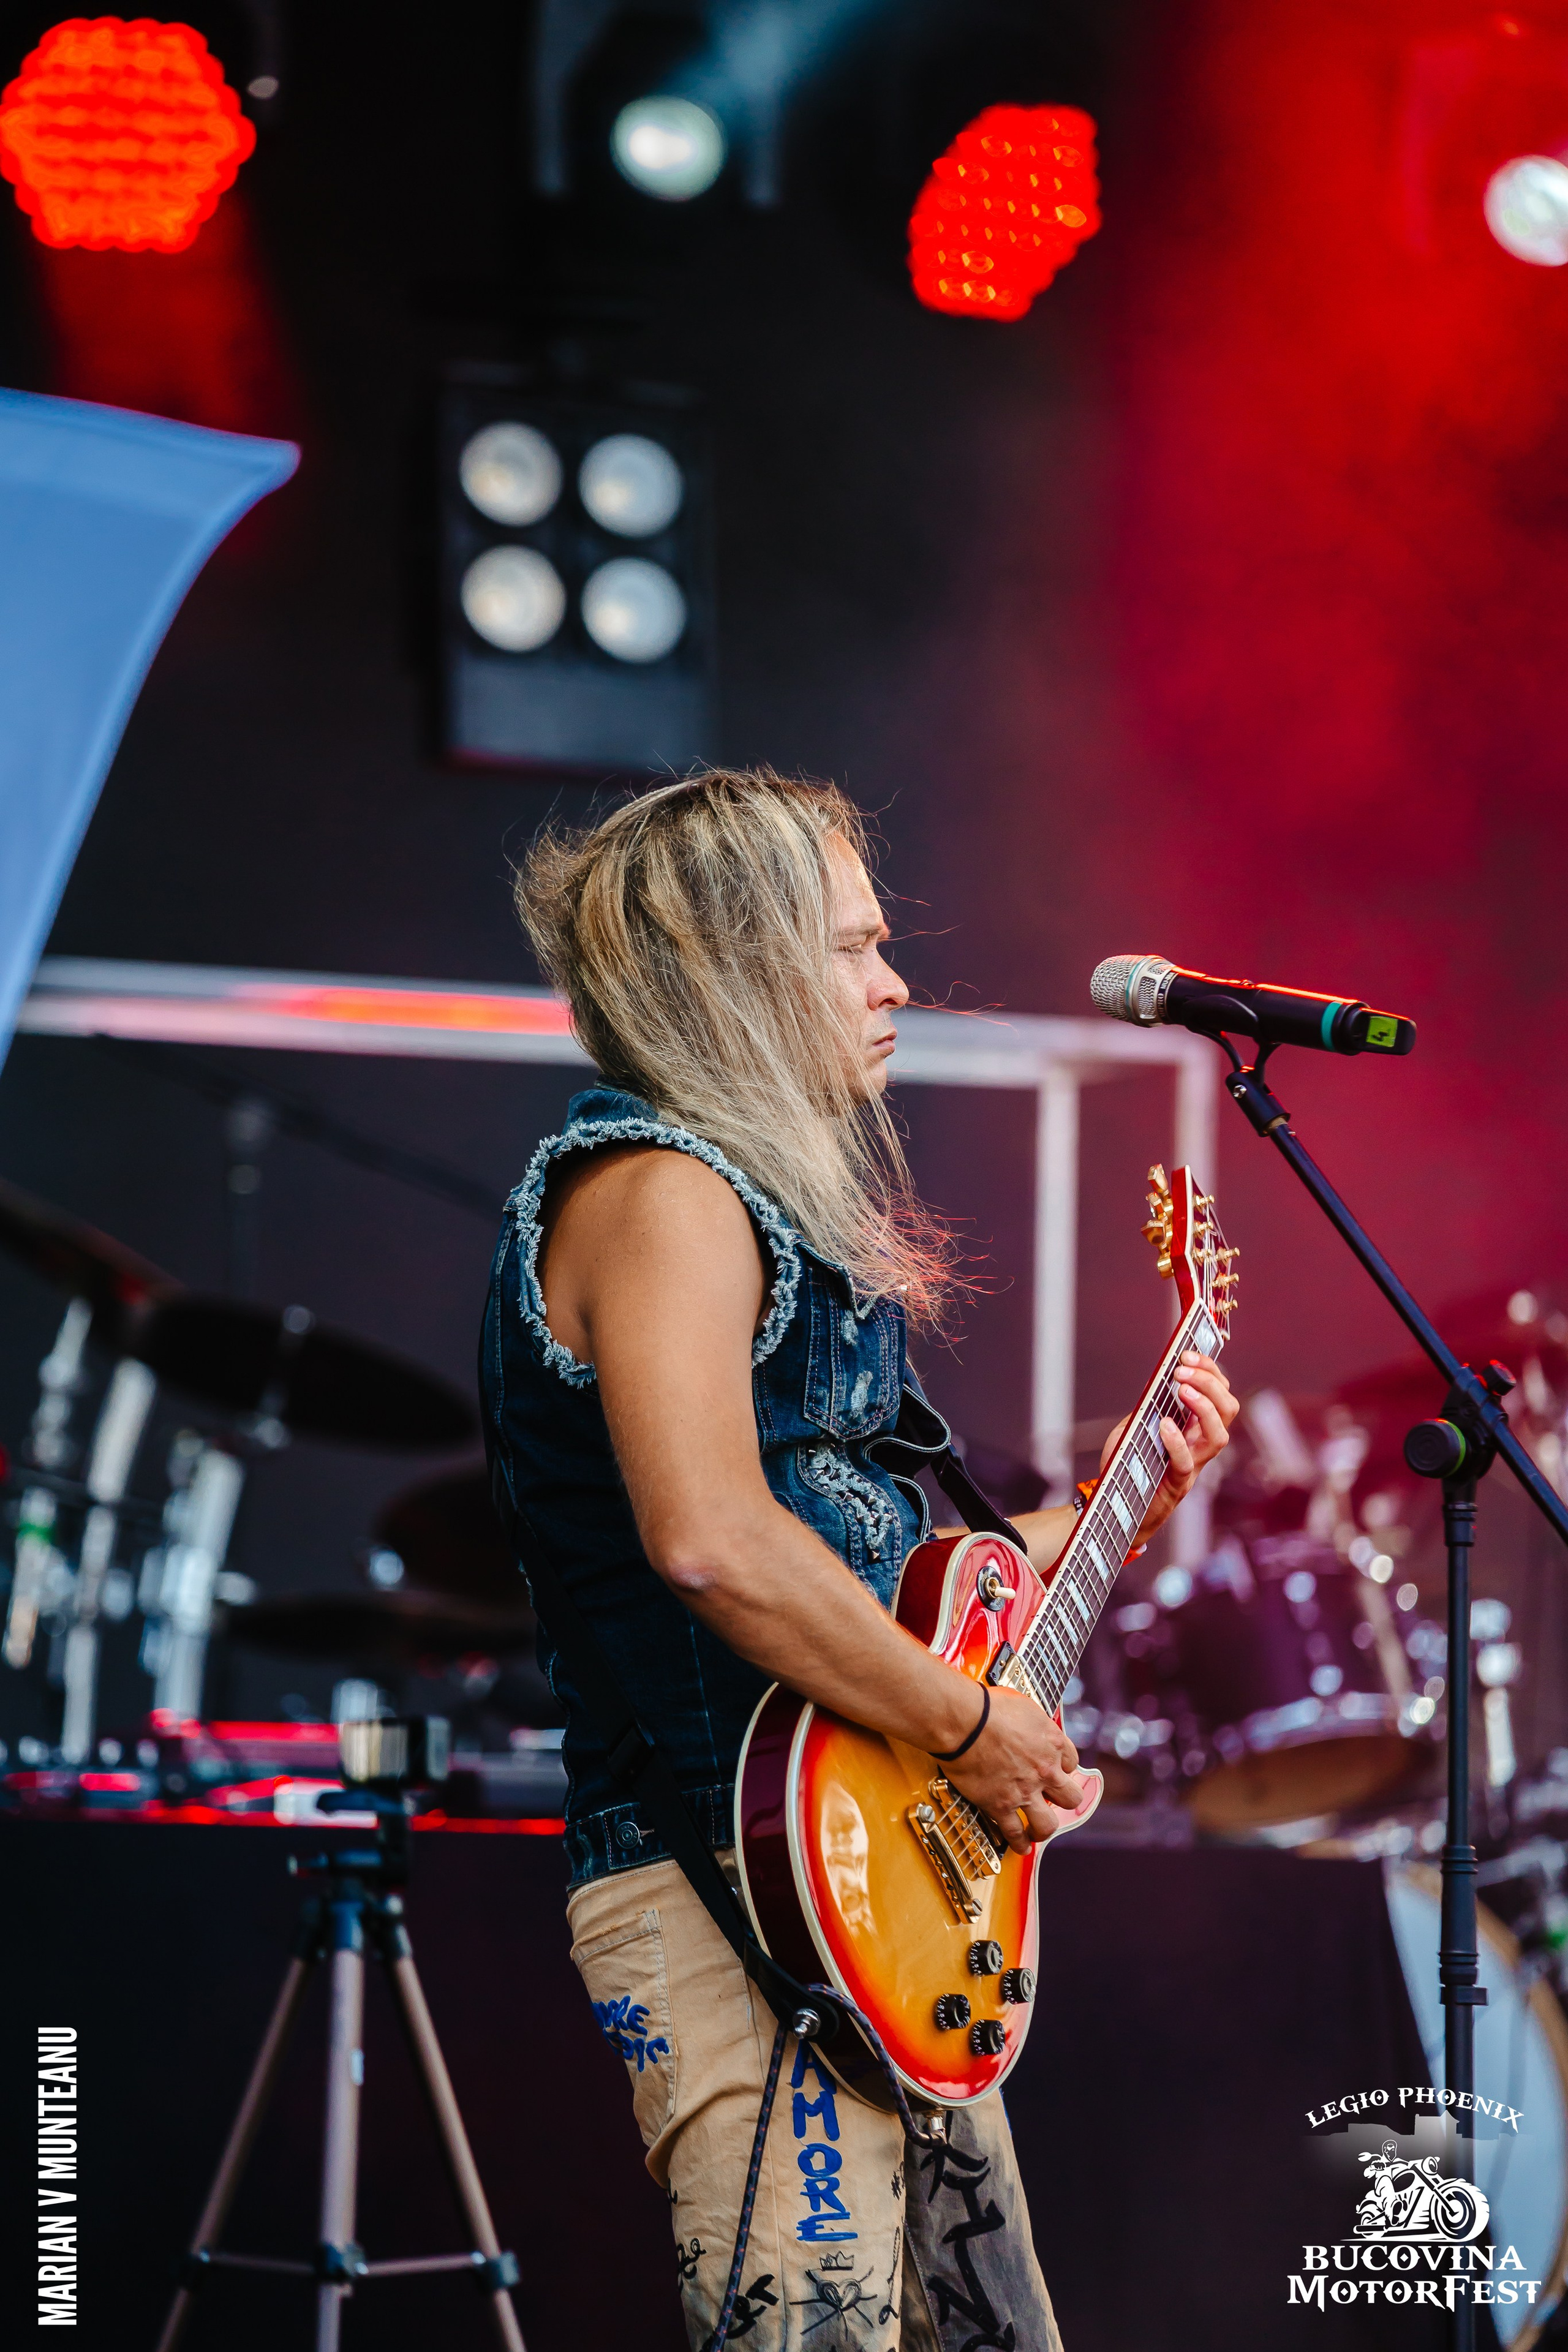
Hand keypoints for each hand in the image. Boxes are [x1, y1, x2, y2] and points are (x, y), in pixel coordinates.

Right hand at [944, 1684, 1085, 1853]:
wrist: (964, 1721)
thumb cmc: (987, 1707)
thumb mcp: (1024, 1705)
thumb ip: (1033, 1722)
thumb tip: (1029, 1724)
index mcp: (1053, 1742)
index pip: (1071, 1762)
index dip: (1062, 1767)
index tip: (1054, 1770)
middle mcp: (1045, 1770)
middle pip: (1071, 1797)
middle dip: (1063, 1800)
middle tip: (1053, 1801)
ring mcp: (1025, 1791)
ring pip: (1048, 1824)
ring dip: (1044, 1829)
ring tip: (1038, 1831)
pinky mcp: (1002, 1805)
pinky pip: (1015, 1833)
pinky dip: (1019, 1843)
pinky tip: (1020, 1847)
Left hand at [1101, 1349, 1238, 1545]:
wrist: (1119, 1507)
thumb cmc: (1130, 1466)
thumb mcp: (1137, 1427)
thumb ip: (1150, 1408)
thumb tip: (1157, 1380)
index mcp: (1196, 1426)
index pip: (1220, 1393)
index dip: (1211, 1371)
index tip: (1189, 1354)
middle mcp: (1201, 1444)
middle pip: (1228, 1410)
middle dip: (1210, 1384)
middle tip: (1183, 1370)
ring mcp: (1193, 1464)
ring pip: (1218, 1436)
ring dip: (1203, 1408)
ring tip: (1182, 1389)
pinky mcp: (1176, 1484)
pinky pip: (1186, 1462)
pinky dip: (1177, 1441)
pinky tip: (1165, 1425)